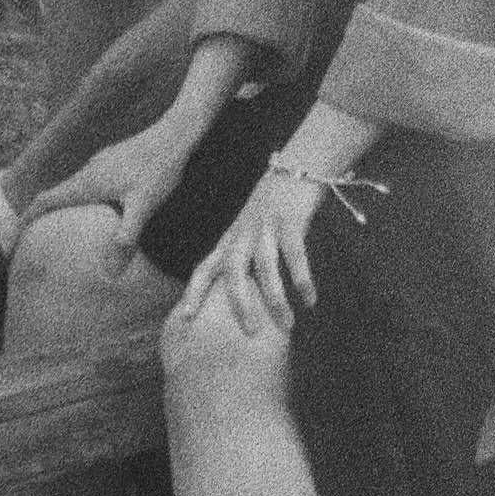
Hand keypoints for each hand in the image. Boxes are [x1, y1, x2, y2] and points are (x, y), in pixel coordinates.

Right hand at [26, 112, 205, 263]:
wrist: (178, 132)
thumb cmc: (160, 169)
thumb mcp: (143, 206)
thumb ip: (125, 238)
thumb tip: (110, 273)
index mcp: (88, 182)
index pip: (46, 199)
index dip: (28, 217)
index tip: (15, 236)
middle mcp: (89, 169)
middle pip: (56, 194)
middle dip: (42, 215)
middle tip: (36, 239)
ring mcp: (102, 161)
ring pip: (74, 186)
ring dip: (63, 205)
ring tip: (63, 228)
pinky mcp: (115, 158)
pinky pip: (89, 181)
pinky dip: (82, 197)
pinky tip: (98, 208)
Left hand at [173, 168, 319, 338]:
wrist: (300, 164)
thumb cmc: (277, 201)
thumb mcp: (252, 225)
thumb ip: (247, 252)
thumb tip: (248, 290)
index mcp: (232, 237)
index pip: (206, 266)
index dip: (194, 291)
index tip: (184, 317)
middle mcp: (245, 232)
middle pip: (232, 270)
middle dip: (238, 303)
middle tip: (249, 331)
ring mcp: (267, 225)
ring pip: (265, 267)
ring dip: (275, 298)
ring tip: (287, 324)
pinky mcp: (291, 220)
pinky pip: (295, 255)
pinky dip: (302, 279)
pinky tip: (310, 299)